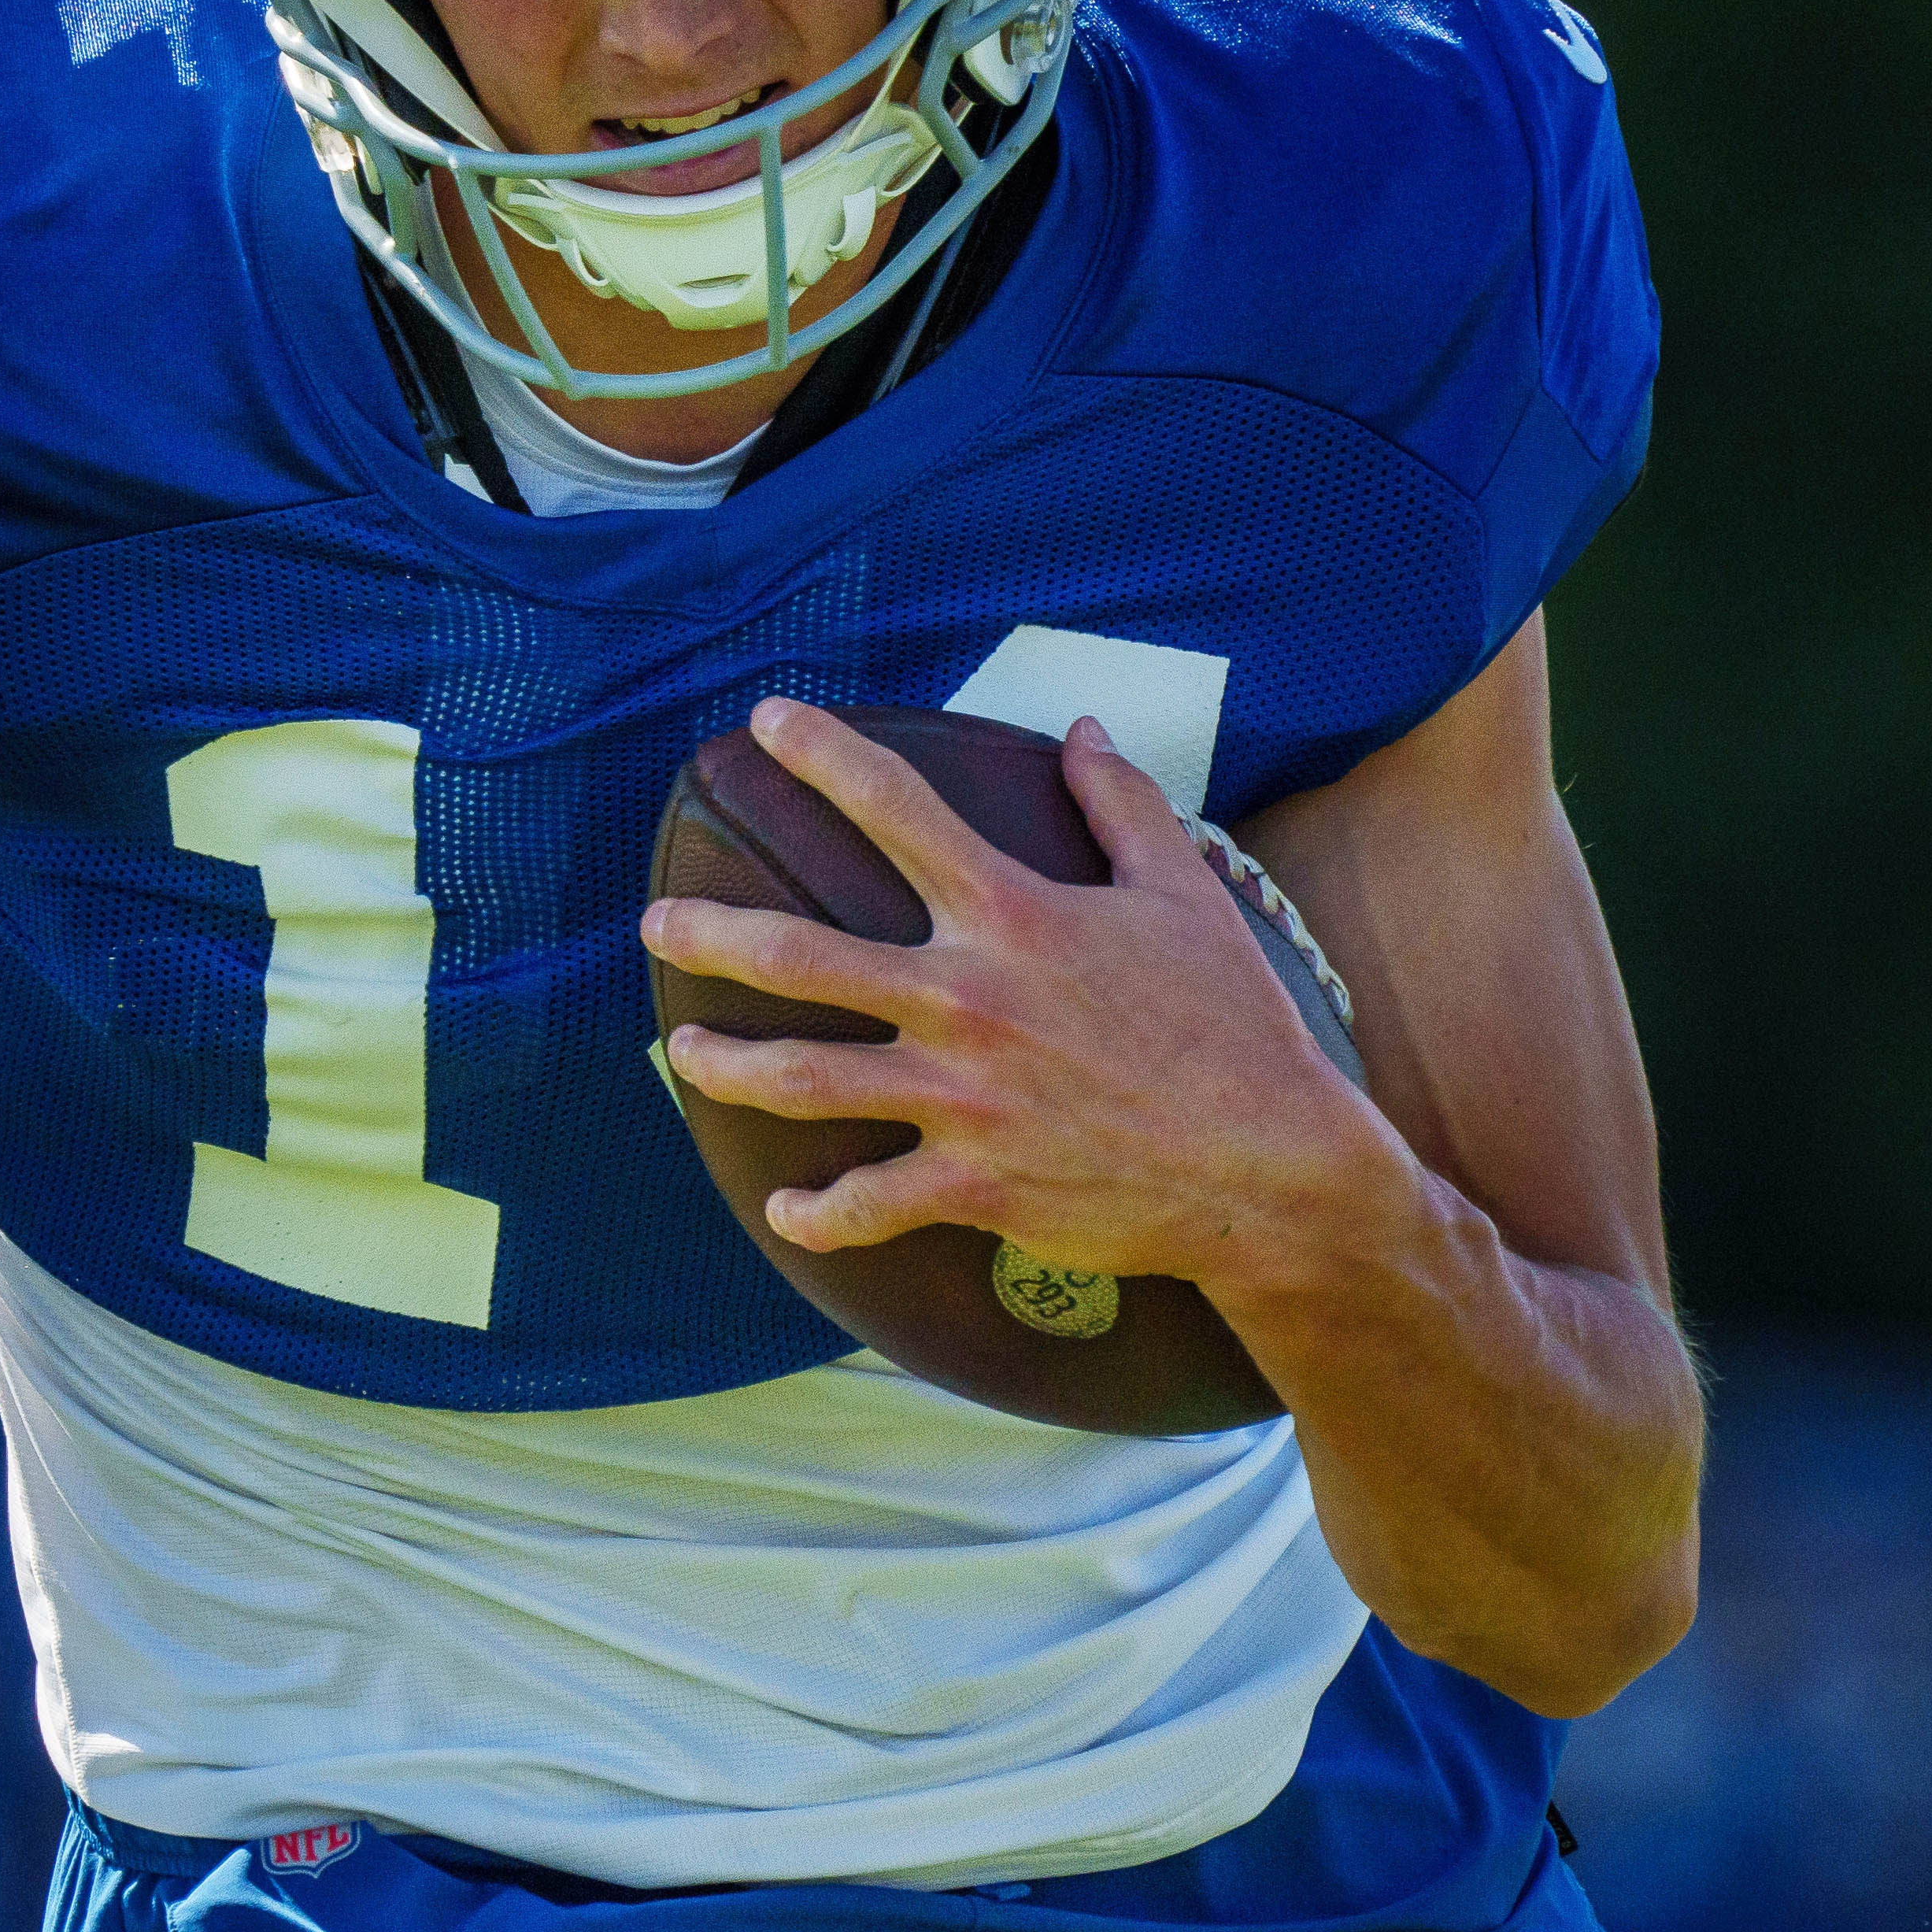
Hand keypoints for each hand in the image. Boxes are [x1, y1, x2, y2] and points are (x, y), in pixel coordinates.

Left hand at [643, 699, 1386, 1282]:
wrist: (1273, 1170)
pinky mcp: (974, 1182)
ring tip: (682, 1052)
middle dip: (712, 934)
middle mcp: (968, 999)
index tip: (764, 724)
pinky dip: (817, 1207)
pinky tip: (784, 1207)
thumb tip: (1084, 729)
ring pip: (804, 1078)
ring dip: (727, 1067)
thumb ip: (1124, 805)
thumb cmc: (1236, 1026)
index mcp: (1015, 915)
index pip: (897, 807)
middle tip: (658, 922)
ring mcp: (962, 1097)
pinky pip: (867, 1200)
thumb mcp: (1187, 896)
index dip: (824, 754)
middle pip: (802, 955)